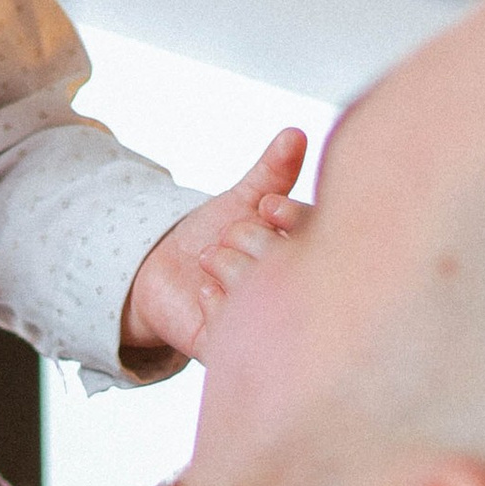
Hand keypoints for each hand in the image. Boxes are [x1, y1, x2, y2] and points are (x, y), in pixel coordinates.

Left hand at [118, 131, 308, 372]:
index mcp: (309, 258)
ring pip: (266, 301)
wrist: (162, 275)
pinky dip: (216, 304)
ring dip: (234, 271)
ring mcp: (271, 328)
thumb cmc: (212, 235)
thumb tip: (295, 134)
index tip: (266, 206)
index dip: (296, 219)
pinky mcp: (238, 351)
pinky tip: (203, 290)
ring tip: (210, 259)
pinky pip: (235, 331)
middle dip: (258, 243)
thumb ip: (272, 171)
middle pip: (295, 268)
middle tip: (232, 233)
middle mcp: (298, 296)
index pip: (322, 237)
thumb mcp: (243, 201)